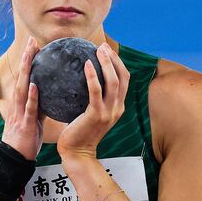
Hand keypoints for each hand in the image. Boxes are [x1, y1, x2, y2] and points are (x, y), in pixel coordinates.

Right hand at [1, 36, 45, 160]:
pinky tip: (35, 85)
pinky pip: (28, 109)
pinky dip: (31, 97)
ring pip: (23, 88)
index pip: (27, 76)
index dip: (30, 60)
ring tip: (30, 54)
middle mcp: (19, 103)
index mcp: (23, 102)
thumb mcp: (36, 117)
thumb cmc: (26, 138)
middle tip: (32, 41)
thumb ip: (42, 104)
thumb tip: (56, 93)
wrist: (15, 158)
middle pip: (23, 76)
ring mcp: (20, 112)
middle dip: (27, 58)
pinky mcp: (25, 124)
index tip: (35, 44)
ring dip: (26, 71)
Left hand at [57, 42, 129, 160]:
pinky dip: (93, 76)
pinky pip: (96, 91)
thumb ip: (90, 99)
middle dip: (115, 59)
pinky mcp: (97, 115)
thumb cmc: (79, 133)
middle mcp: (117, 108)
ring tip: (98, 50)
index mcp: (117, 107)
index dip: (118, 63)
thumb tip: (78, 80)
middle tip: (102, 46)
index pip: (124, 80)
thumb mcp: (89, 114)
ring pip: (113, 81)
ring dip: (107, 63)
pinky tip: (86, 64)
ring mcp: (109, 112)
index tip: (107, 51)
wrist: (77, 154)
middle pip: (123, 77)